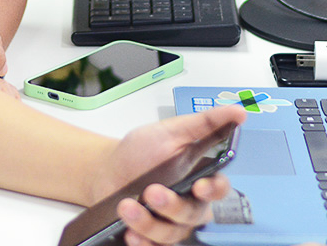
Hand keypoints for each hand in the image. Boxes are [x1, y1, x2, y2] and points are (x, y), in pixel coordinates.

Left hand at [92, 103, 246, 245]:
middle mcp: (188, 205)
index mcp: (197, 179)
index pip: (219, 189)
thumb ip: (205, 123)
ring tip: (127, 206)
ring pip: (172, 234)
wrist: (106, 169)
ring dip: (148, 222)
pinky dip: (143, 243)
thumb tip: (238, 112)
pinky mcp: (152, 238)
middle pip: (193, 214)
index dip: (214, 190)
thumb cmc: (141, 151)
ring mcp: (170, 224)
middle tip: (152, 191)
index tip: (200, 185)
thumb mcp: (170, 131)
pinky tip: (131, 233)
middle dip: (172, 205)